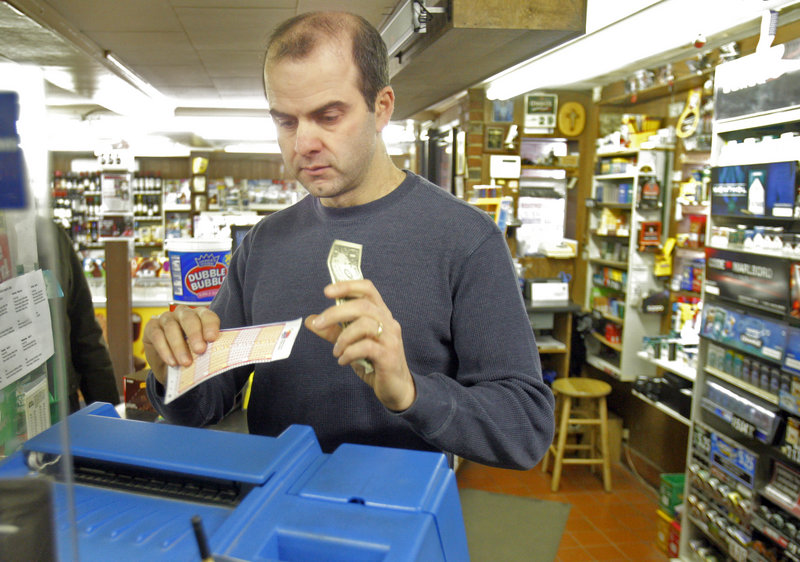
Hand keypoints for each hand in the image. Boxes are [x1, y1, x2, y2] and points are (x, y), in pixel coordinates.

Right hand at [142, 305, 220, 384]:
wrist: (170, 368)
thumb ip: (210, 349)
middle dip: (194, 334)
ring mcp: (166, 319)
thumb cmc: (190, 356)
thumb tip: (219, 355)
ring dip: (179, 346)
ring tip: (186, 362)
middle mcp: (183, 314)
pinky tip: (172, 362)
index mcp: (200, 316)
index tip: (212, 338)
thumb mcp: (202, 352)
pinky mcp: (151, 327)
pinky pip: (157, 335)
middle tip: (200, 350)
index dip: (210, 325)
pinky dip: (164, 350)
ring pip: (171, 327)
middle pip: (189, 318)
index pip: (207, 315)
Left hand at [304, 279, 415, 410]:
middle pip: (362, 305)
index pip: (367, 289)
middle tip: (318, 324)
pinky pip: (366, 347)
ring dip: (343, 337)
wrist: (396, 388)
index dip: (348, 286)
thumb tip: (310, 320)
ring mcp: (390, 339)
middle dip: (336, 312)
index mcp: (380, 314)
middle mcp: (388, 322)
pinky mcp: (389, 356)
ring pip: (364, 324)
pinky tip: (343, 361)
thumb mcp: (351, 344)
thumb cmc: (374, 362)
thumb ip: (333, 331)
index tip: (327, 291)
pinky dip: (349, 353)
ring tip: (336, 351)